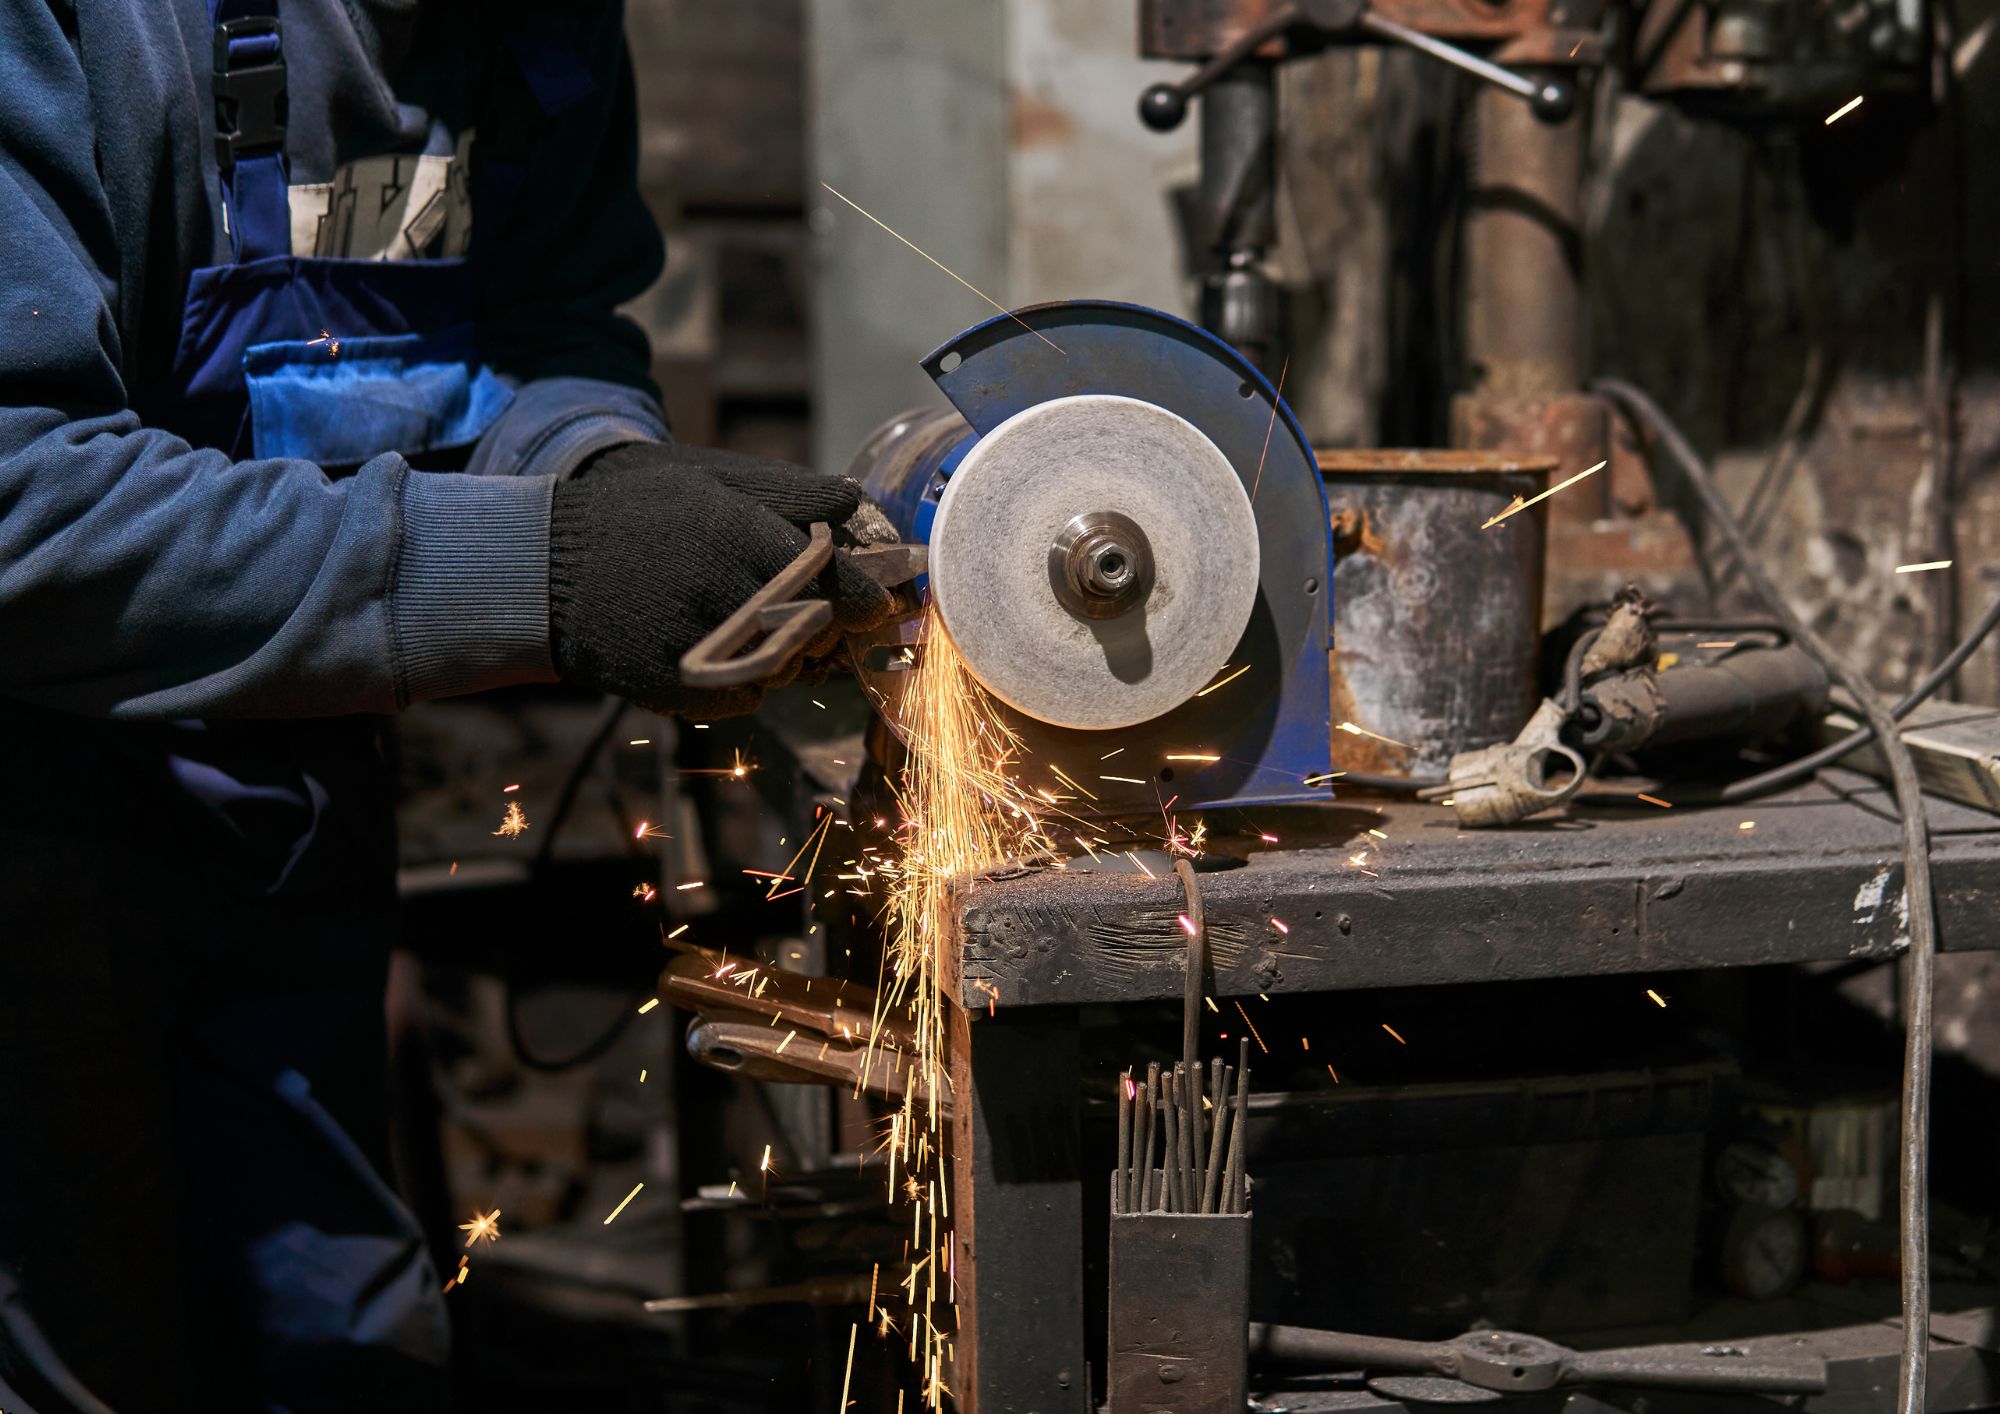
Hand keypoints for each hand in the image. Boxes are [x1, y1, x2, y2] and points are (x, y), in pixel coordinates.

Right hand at [548, 443, 897, 717]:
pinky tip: (730, 649)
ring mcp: (707, 648)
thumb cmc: (634, 513)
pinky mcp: (681, 690)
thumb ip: (785, 492)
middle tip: (832, 615)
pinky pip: (746, 700)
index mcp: (742, 538)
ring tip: (770, 627)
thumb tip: (854, 497)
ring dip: (793, 654)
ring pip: (787, 668)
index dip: (870, 598)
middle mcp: (730, 596)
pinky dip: (749, 681)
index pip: (838, 584)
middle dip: (834, 627)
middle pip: (820, 632)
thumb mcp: (707, 481)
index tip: (880, 601)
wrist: (543, 570)